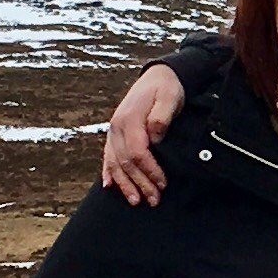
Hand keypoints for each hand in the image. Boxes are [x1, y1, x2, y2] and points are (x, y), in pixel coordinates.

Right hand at [99, 63, 185, 207]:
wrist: (158, 76)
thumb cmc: (167, 88)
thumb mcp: (169, 98)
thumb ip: (161, 116)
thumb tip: (155, 137)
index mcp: (130, 119)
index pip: (137, 152)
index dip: (149, 171)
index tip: (162, 184)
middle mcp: (117, 127)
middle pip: (125, 162)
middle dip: (139, 184)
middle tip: (154, 200)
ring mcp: (114, 131)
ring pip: (115, 163)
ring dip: (124, 184)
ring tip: (135, 201)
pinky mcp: (115, 133)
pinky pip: (108, 156)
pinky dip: (108, 172)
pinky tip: (108, 185)